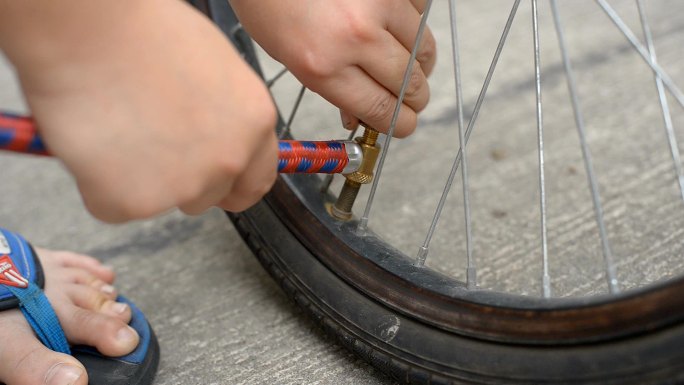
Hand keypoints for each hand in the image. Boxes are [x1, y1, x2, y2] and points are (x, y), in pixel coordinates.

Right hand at [1, 0, 277, 221]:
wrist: (91, 32)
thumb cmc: (143, 32)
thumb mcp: (213, 69)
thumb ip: (224, 115)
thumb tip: (214, 135)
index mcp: (255, 122)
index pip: (257, 179)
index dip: (232, 183)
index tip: (215, 183)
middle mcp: (229, 160)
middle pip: (210, 196)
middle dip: (181, 181)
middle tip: (149, 145)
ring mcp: (185, 186)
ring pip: (163, 203)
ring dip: (142, 182)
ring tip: (118, 131)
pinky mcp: (135, 203)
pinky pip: (113, 206)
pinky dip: (98, 185)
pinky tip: (94, 143)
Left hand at [230, 0, 435, 136]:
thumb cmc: (269, 2)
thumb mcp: (288, 56)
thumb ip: (330, 87)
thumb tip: (361, 115)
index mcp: (322, 65)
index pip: (381, 109)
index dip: (399, 124)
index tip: (404, 125)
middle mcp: (355, 36)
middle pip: (409, 86)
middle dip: (415, 100)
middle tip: (413, 100)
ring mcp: (379, 4)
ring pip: (424, 50)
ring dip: (421, 64)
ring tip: (410, 66)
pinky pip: (420, 12)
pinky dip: (413, 22)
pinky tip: (395, 25)